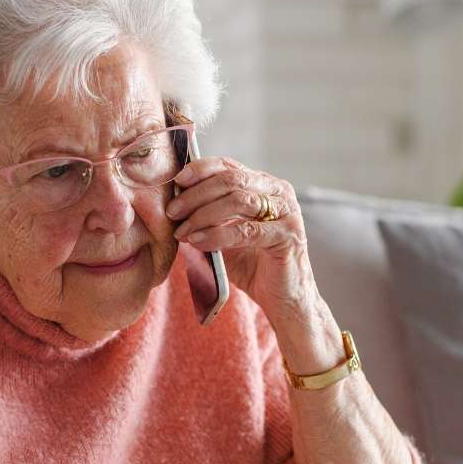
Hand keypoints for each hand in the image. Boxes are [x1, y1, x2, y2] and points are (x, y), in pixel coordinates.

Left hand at [166, 157, 314, 317]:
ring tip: (183, 231)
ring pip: (239, 201)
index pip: (229, 166)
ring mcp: (287, 213)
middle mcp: (279, 193)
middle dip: (197, 194)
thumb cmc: (253, 265)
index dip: (201, 169)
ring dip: (204, 215)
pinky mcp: (289, 236)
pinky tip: (198, 242)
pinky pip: (247, 231)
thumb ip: (209, 216)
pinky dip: (218, 235)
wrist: (282, 297)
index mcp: (264, 186)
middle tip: (173, 211)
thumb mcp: (225, 234)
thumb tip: (176, 203)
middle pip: (232, 180)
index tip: (177, 181)